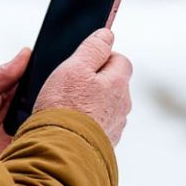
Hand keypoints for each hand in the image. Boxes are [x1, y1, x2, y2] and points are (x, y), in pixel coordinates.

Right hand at [34, 28, 131, 146]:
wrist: (62, 152)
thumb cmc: (65, 108)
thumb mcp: (75, 67)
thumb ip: (93, 48)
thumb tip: (107, 34)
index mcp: (119, 82)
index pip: (119, 59)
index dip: (100, 57)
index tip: (82, 63)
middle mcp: (123, 105)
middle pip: (113, 84)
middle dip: (96, 81)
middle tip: (70, 86)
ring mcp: (115, 126)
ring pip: (106, 106)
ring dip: (91, 104)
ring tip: (67, 108)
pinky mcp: (105, 143)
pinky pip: (98, 125)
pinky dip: (87, 123)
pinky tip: (70, 125)